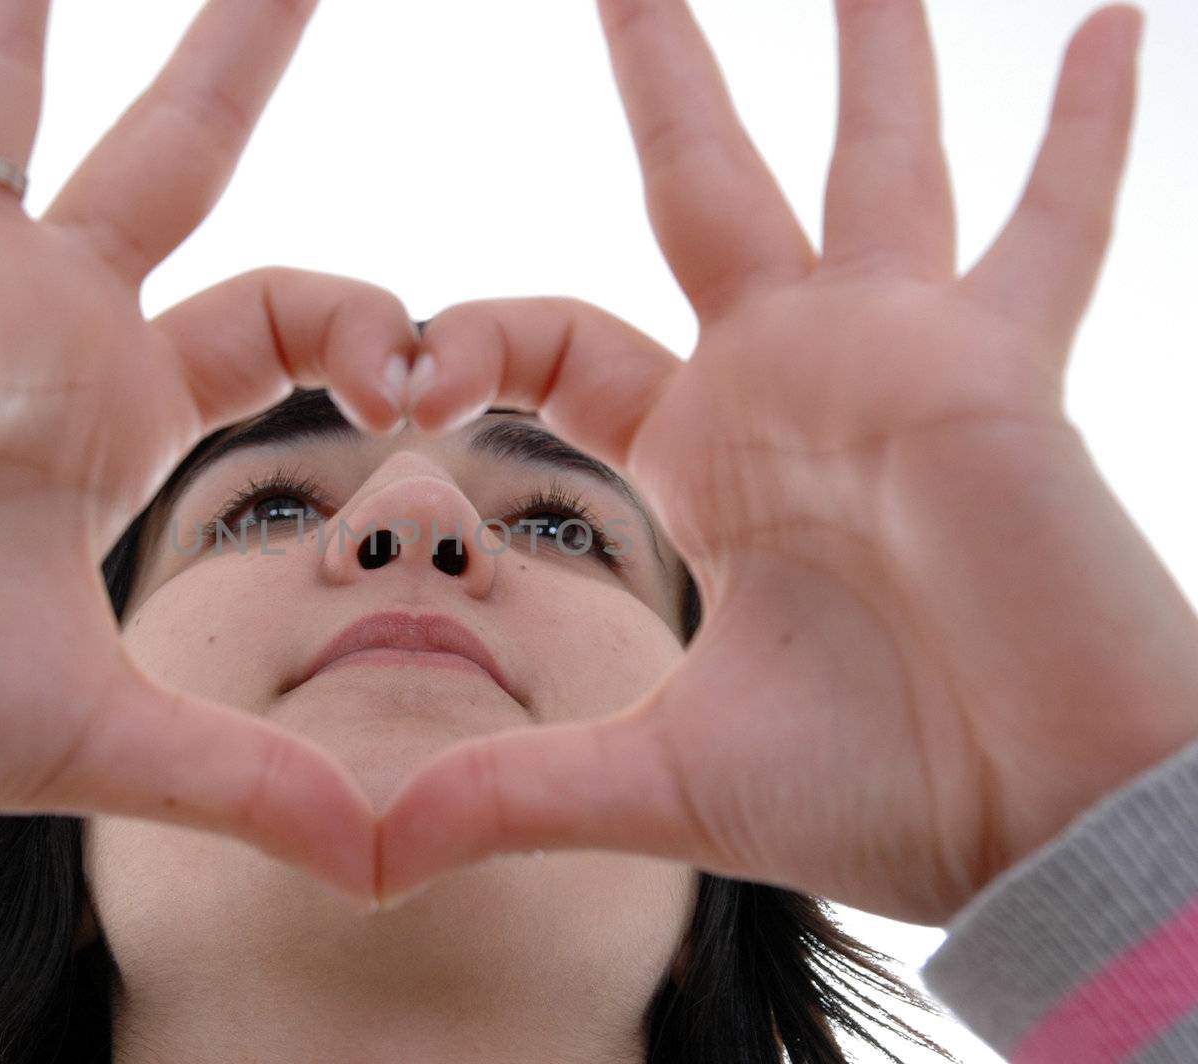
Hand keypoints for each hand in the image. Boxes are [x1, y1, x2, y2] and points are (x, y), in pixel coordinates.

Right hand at [0, 0, 414, 903]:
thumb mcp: (105, 736)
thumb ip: (246, 780)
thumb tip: (385, 866)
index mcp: (125, 403)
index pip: (279, 311)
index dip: (362, 321)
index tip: (419, 382)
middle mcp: (47, 320)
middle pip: (178, 157)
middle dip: (236, 61)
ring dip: (22, 10)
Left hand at [374, 0, 1197, 924]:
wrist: (1034, 819)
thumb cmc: (877, 787)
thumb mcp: (661, 781)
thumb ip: (516, 792)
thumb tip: (372, 858)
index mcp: (703, 451)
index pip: (562, 338)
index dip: (478, 339)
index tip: (405, 377)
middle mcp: (793, 377)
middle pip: (703, 181)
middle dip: (663, 71)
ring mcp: (903, 354)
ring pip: (875, 156)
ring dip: (868, 45)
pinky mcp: (999, 367)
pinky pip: (1053, 224)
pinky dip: (1092, 131)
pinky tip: (1121, 24)